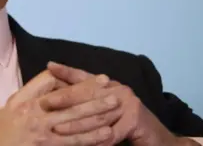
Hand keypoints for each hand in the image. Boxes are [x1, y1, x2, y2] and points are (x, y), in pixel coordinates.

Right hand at [0, 69, 120, 145]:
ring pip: (76, 120)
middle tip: (114, 90)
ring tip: (115, 108)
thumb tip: (55, 76)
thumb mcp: (13, 104)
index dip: (80, 82)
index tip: (100, 78)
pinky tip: (106, 133)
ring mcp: (42, 132)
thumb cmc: (3, 129)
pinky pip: (74, 142)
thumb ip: (33, 90)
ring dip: (98, 114)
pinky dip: (91, 137)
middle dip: (94, 95)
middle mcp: (35, 113)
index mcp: (27, 100)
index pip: (57, 86)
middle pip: (70, 101)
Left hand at [47, 61, 190, 145]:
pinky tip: (85, 145)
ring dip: (75, 123)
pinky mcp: (136, 120)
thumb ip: (89, 105)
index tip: (49, 65)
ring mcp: (129, 103)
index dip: (67, 71)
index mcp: (111, 86)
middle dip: (64, 97)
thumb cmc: (128, 128)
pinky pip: (111, 133)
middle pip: (88, 93)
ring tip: (56, 128)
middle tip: (43, 102)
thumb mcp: (106, 112)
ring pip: (96, 114)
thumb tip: (60, 100)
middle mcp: (119, 90)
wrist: (159, 140)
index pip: (86, 77)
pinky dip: (97, 141)